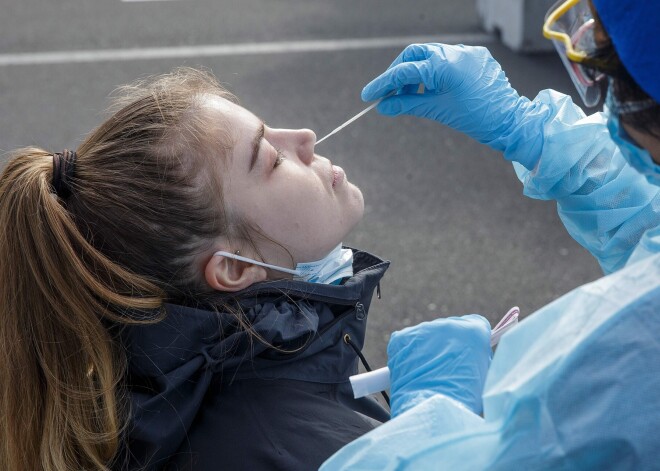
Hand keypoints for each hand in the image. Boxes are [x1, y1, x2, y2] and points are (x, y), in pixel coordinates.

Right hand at [362, 43, 549, 167]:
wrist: (510, 121)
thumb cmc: (477, 118)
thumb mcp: (438, 110)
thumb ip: (408, 104)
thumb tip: (384, 107)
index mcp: (445, 65)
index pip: (405, 70)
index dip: (384, 83)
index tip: (369, 95)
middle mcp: (456, 52)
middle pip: (415, 54)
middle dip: (399, 72)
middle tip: (389, 93)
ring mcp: (467, 52)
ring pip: (430, 55)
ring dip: (416, 73)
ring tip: (410, 95)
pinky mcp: (475, 57)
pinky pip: (447, 59)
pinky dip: (433, 72)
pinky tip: (430, 89)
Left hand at [387, 314, 491, 416]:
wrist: (432, 411)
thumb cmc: (463, 401)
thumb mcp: (484, 376)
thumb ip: (479, 357)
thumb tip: (474, 354)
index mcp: (473, 332)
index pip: (475, 324)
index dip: (473, 340)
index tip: (469, 351)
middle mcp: (447, 325)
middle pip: (449, 329)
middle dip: (449, 345)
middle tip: (447, 369)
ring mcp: (422, 330)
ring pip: (427, 336)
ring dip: (429, 350)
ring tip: (430, 375)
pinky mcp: (401, 339)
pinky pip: (407, 342)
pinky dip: (410, 354)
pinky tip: (414, 372)